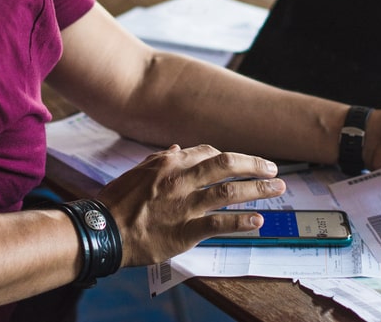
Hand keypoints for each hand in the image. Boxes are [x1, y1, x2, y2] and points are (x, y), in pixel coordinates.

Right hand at [96, 144, 285, 266]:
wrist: (103, 230)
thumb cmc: (118, 201)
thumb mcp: (138, 171)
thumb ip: (162, 159)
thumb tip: (180, 149)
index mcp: (170, 164)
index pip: (209, 153)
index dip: (231, 158)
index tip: (244, 164)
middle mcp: (180, 180)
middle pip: (227, 165)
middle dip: (255, 166)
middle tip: (274, 170)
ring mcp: (184, 205)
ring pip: (229, 191)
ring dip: (258, 190)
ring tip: (277, 190)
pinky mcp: (185, 231)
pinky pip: (218, 223)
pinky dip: (240, 221)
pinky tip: (257, 221)